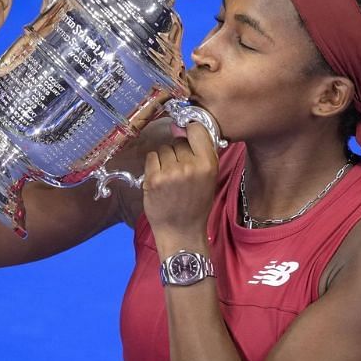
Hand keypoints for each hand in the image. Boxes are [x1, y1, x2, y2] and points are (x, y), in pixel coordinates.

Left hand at [142, 122, 219, 245]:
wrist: (181, 231)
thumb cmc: (195, 205)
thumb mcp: (209, 178)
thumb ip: (201, 155)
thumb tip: (186, 128)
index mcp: (208, 164)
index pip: (198, 130)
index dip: (190, 130)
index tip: (187, 132)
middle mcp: (190, 166)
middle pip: (178, 142)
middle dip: (177, 152)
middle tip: (179, 171)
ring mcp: (170, 172)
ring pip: (163, 149)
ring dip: (164, 159)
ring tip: (169, 178)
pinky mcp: (153, 178)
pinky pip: (151, 157)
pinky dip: (153, 165)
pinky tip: (159, 179)